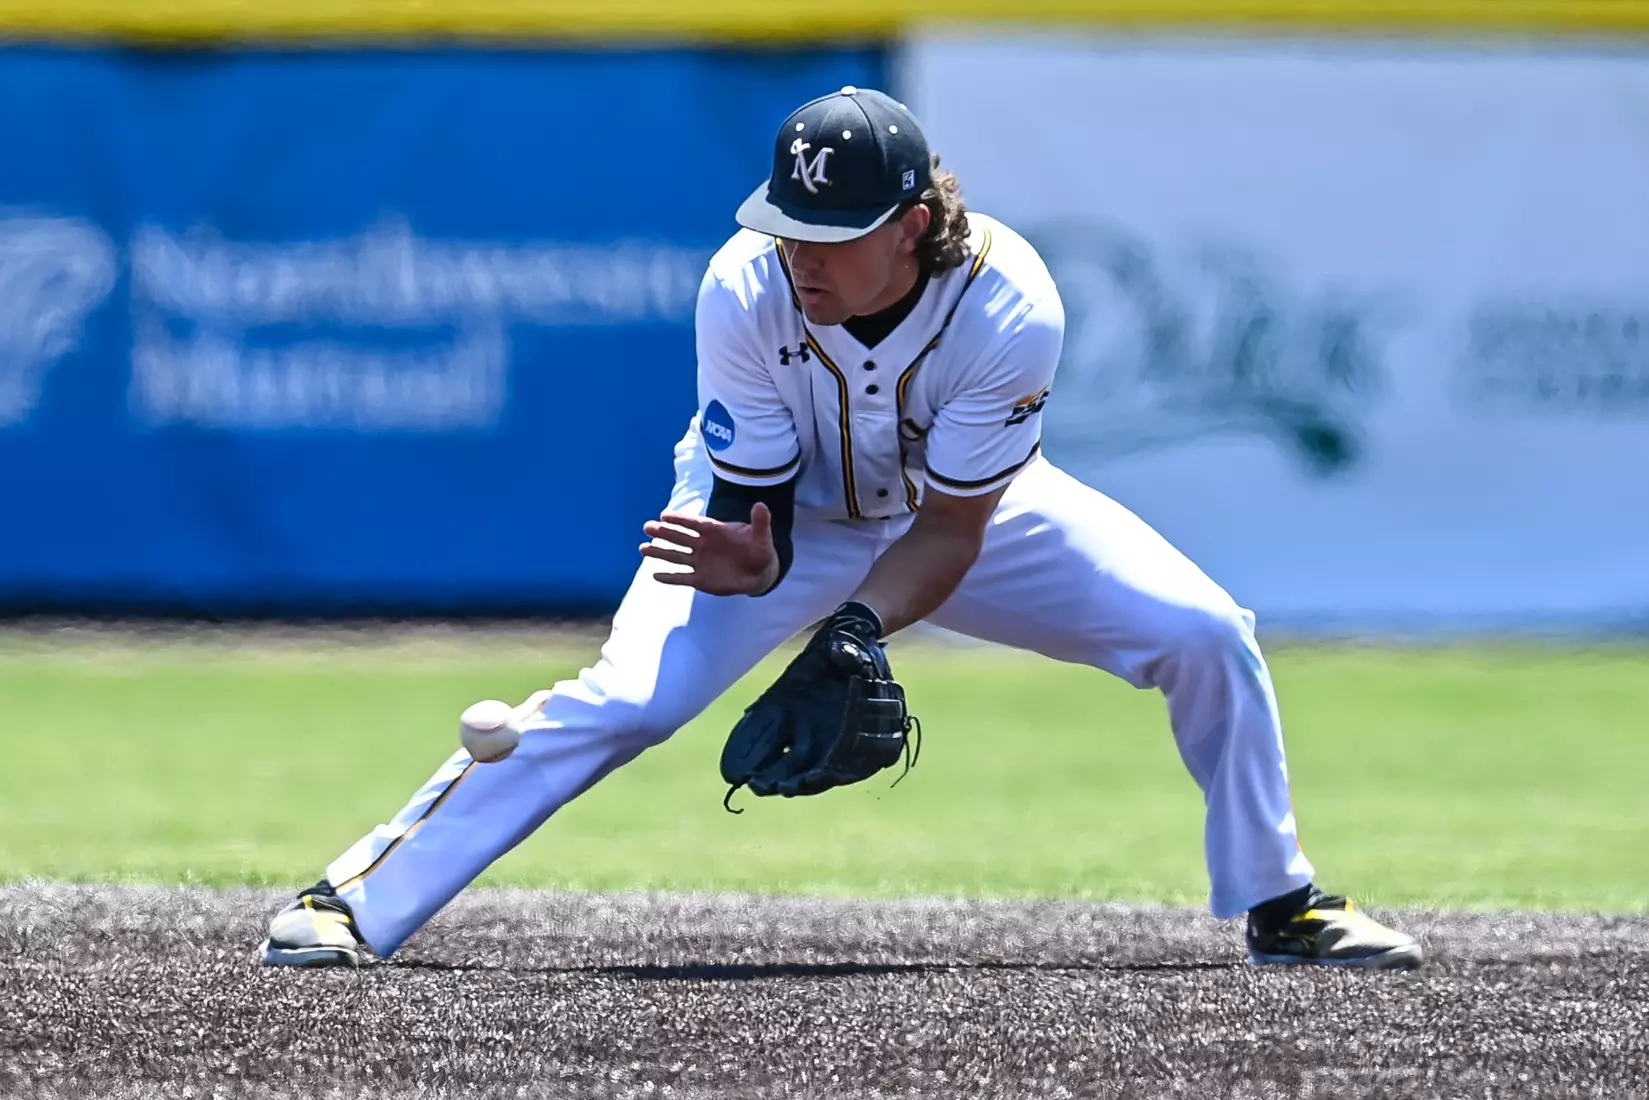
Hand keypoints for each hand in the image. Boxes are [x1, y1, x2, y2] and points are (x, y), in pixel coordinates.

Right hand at [640, 504, 780, 595]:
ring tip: (642, 548)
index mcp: (714, 530)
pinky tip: (655, 575)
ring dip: (660, 553)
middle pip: (679, 537)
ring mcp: (700, 562)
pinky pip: (682, 578)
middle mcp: (703, 545)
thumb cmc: (759, 550)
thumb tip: (762, 505)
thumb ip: (760, 522)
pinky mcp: (701, 579)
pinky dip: (670, 577)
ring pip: (676, 556)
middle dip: (663, 533)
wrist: (759, 572)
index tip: (664, 515)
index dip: (680, 519)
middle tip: (647, 527)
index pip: (694, 523)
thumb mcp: (762, 536)